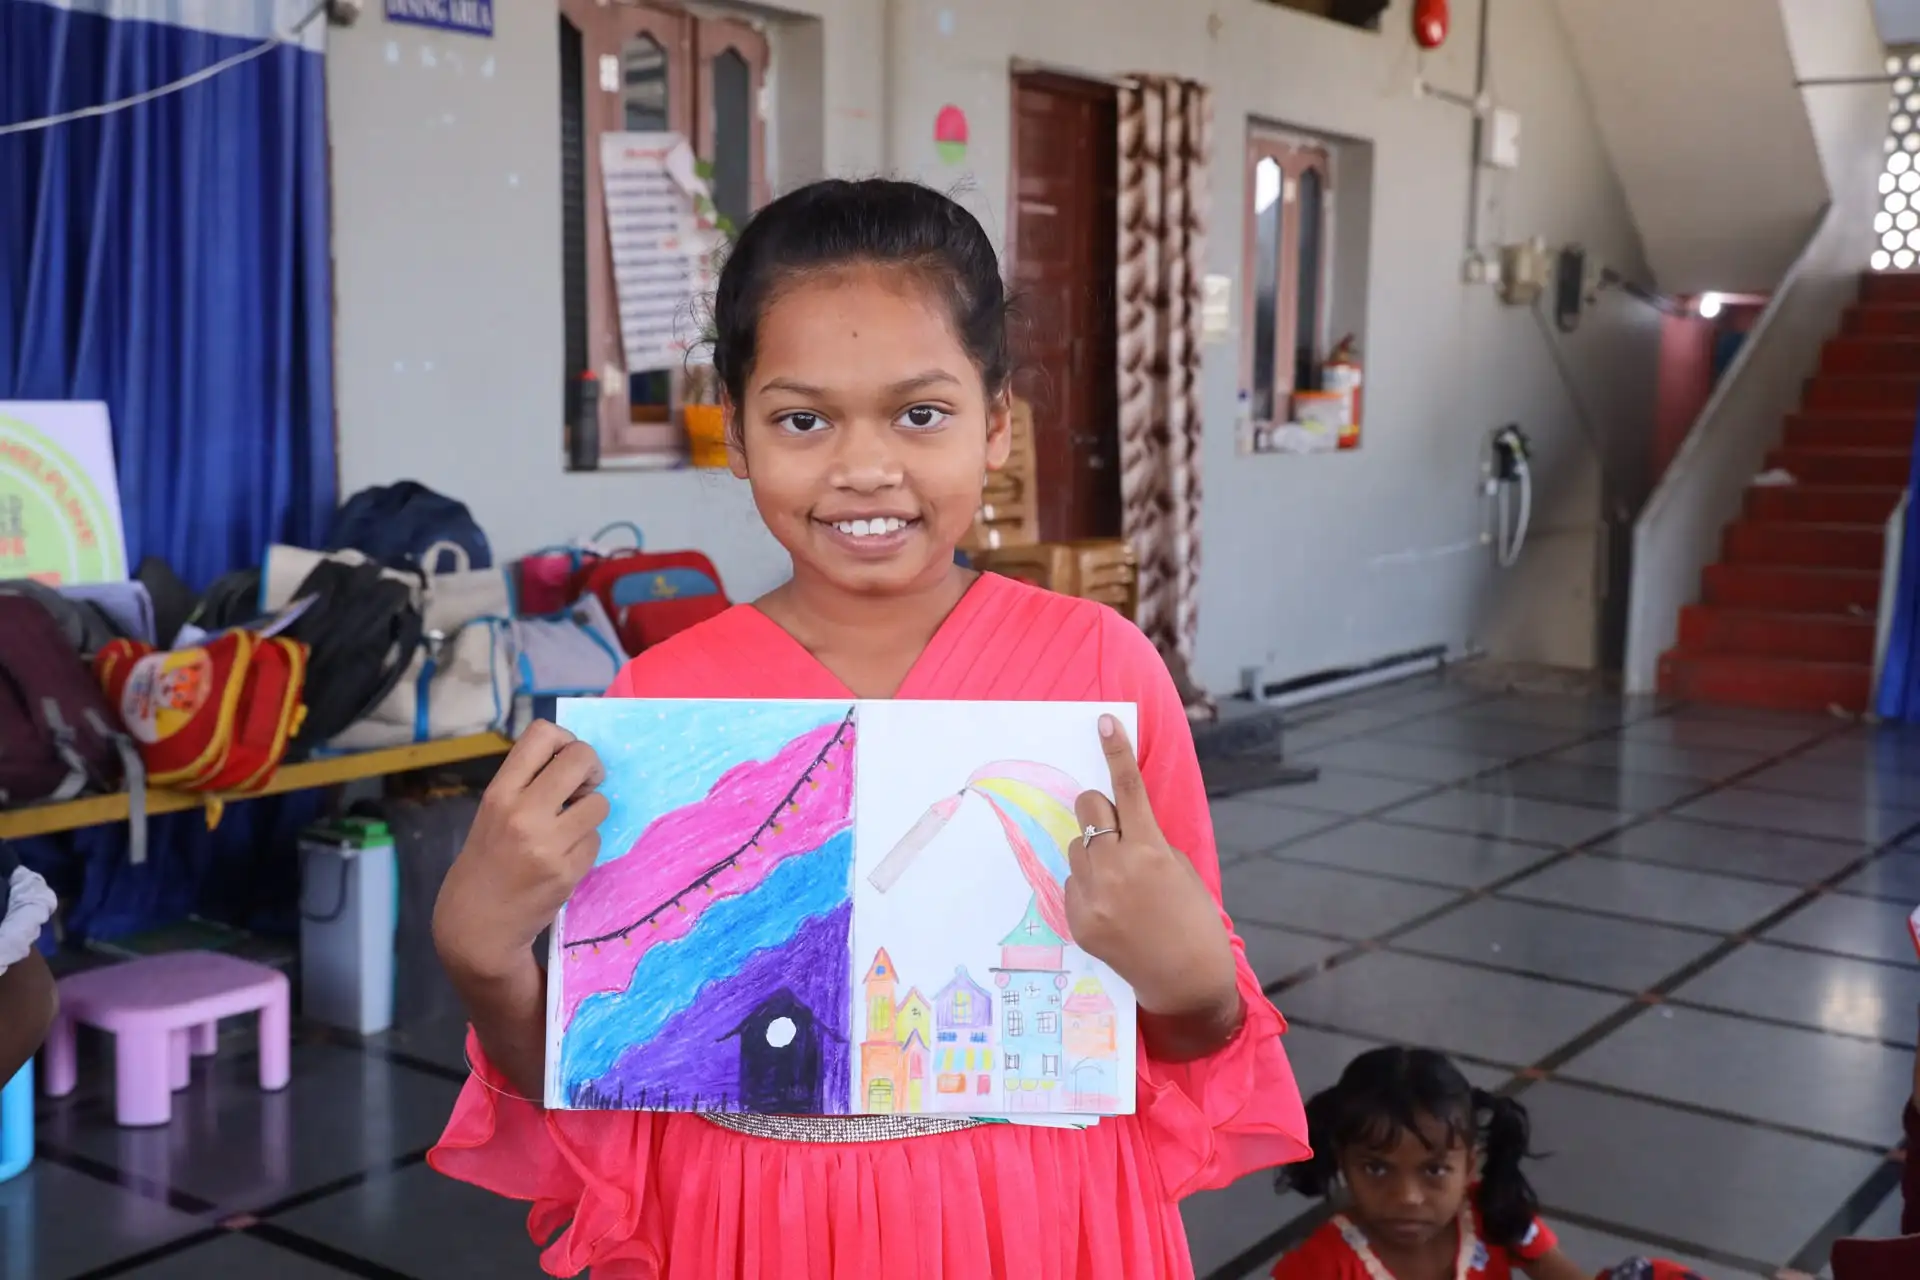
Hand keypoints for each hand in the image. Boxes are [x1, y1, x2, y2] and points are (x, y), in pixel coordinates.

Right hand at [433, 721, 609, 982]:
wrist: (476, 925)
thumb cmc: (486, 862)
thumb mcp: (493, 813)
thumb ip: (527, 784)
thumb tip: (576, 758)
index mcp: (500, 793)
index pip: (541, 735)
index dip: (565, 739)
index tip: (566, 759)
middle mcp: (523, 813)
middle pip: (581, 758)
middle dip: (592, 768)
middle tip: (585, 786)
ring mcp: (547, 844)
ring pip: (599, 803)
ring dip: (590, 813)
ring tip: (569, 829)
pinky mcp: (567, 872)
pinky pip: (596, 840)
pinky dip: (586, 845)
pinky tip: (563, 859)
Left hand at [1064, 714, 1238, 1019]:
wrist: (1186, 979)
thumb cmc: (1192, 918)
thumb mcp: (1179, 868)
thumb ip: (1148, 840)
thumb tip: (1118, 821)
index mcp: (1150, 850)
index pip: (1127, 789)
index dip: (1116, 751)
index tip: (1105, 722)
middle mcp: (1116, 868)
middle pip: (1088, 809)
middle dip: (1100, 812)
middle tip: (1115, 830)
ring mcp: (1092, 895)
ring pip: (1076, 847)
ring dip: (1094, 853)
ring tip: (1121, 885)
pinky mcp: (1076, 919)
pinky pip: (1071, 883)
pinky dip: (1088, 887)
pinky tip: (1112, 910)